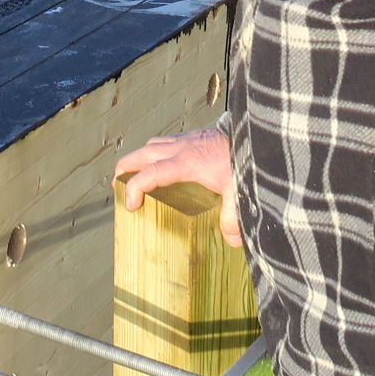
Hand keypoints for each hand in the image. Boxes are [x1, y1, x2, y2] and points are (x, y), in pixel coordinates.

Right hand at [114, 127, 240, 247]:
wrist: (258, 135)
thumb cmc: (247, 161)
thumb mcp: (240, 193)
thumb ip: (233, 218)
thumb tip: (231, 241)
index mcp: (188, 162)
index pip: (152, 173)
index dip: (135, 187)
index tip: (130, 204)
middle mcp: (183, 147)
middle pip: (143, 153)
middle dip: (125, 168)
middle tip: (117, 185)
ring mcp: (189, 139)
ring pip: (154, 143)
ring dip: (140, 157)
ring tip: (135, 172)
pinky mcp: (198, 135)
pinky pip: (168, 140)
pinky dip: (158, 150)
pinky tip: (165, 162)